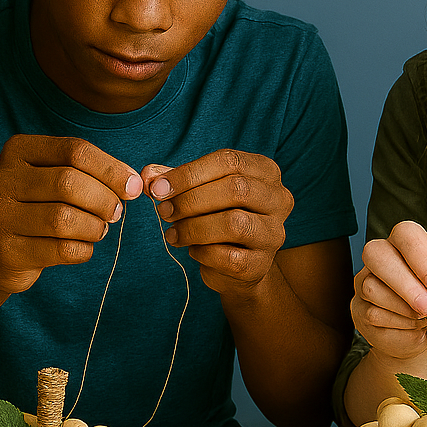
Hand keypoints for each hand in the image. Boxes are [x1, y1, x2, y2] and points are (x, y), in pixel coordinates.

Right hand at [0, 135, 143, 294]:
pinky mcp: (7, 251)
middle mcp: (2, 179)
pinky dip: (83, 249)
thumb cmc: (35, 207)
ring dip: (94, 227)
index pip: (75, 150)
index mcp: (18, 150)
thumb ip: (88, 173)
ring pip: (63, 219)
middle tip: (116, 212)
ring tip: (99, 229)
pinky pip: (60, 250)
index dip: (111, 169)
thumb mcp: (52, 178)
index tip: (132, 187)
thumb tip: (132, 183)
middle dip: (103, 199)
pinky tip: (84, 247)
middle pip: (68, 182)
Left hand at [141, 150, 292, 296]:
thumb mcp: (195, 192)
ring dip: (193, 227)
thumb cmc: (216, 218)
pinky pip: (228, 256)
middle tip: (164, 211)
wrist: (237, 266)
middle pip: (236, 189)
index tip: (158, 188)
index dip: (188, 173)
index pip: (228, 161)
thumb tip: (147, 176)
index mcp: (266, 172)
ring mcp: (273, 233)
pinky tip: (192, 249)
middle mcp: (278, 199)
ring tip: (173, 233)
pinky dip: (202, 252)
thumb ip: (172, 181)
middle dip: (191, 200)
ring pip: (234, 223)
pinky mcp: (261, 264)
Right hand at [351, 220, 426, 362]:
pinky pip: (372, 313)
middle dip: (406, 284)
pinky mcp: (357, 307)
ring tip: (425, 320)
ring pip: (372, 288)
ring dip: (404, 309)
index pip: (406, 234)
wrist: (419, 337)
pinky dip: (398, 325)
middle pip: (377, 255)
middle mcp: (379, 256)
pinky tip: (412, 328)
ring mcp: (363, 281)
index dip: (422, 258)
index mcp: (406, 244)